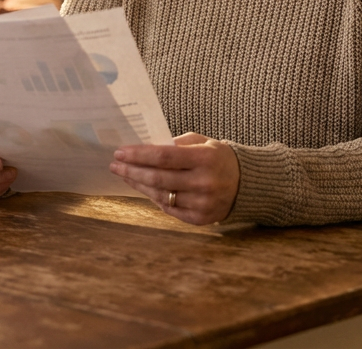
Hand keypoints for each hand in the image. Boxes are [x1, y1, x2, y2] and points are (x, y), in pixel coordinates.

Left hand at [109, 132, 239, 224]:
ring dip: (139, 185)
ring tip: (125, 176)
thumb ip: (176, 144)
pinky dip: (155, 198)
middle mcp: (204, 182)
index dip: (138, 155)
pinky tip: (145, 188)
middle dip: (132, 171)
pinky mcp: (200, 219)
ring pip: (160, 195)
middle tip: (115, 165)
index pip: (163, 156)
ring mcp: (202, 203)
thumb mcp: (203, 142)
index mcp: (205, 159)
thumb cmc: (219, 158)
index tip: (120, 152)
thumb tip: (145, 148)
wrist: (246, 184)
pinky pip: (169, 209)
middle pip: (158, 178)